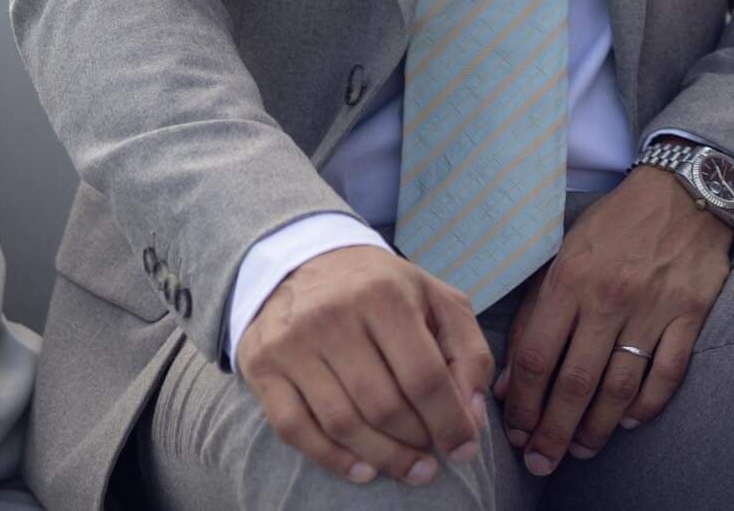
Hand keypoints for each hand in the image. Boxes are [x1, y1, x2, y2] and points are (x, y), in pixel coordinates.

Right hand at [236, 245, 492, 487]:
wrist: (305, 262)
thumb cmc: (384, 290)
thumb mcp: (437, 301)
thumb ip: (468, 352)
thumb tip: (470, 416)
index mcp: (384, 294)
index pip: (424, 376)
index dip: (449, 421)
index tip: (464, 448)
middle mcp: (334, 316)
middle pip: (383, 405)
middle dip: (416, 442)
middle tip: (433, 459)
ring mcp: (293, 343)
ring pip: (342, 423)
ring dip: (382, 457)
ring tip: (408, 468)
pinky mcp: (263, 366)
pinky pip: (296, 430)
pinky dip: (332, 459)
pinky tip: (363, 470)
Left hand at [494, 165, 731, 475]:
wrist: (682, 190)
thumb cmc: (614, 225)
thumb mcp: (562, 255)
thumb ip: (534, 315)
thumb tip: (511, 381)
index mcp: (570, 279)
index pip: (537, 358)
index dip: (523, 406)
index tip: (517, 434)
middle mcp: (609, 297)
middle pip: (575, 384)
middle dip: (553, 432)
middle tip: (543, 461)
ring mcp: (653, 308)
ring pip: (620, 388)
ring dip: (597, 428)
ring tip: (582, 449)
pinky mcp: (690, 313)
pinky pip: (668, 373)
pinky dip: (647, 405)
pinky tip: (630, 421)